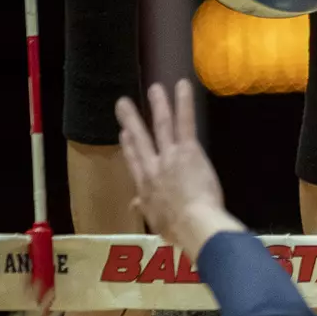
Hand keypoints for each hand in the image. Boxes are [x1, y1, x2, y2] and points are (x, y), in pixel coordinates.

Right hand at [116, 82, 243, 259]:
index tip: (124, 134)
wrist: (193, 224)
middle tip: (123, 103)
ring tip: (155, 88)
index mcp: (145, 186)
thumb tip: (135, 205)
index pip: (134, 161)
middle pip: (140, 139)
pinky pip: (185, 122)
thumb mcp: (156, 222)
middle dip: (131, 120)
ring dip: (158, 105)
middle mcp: (153, 167)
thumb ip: (146, 209)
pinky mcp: (187, 150)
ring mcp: (169, 156)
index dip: (129, 146)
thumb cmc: (178, 229)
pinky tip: (182, 86)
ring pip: (161, 126)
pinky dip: (184, 103)